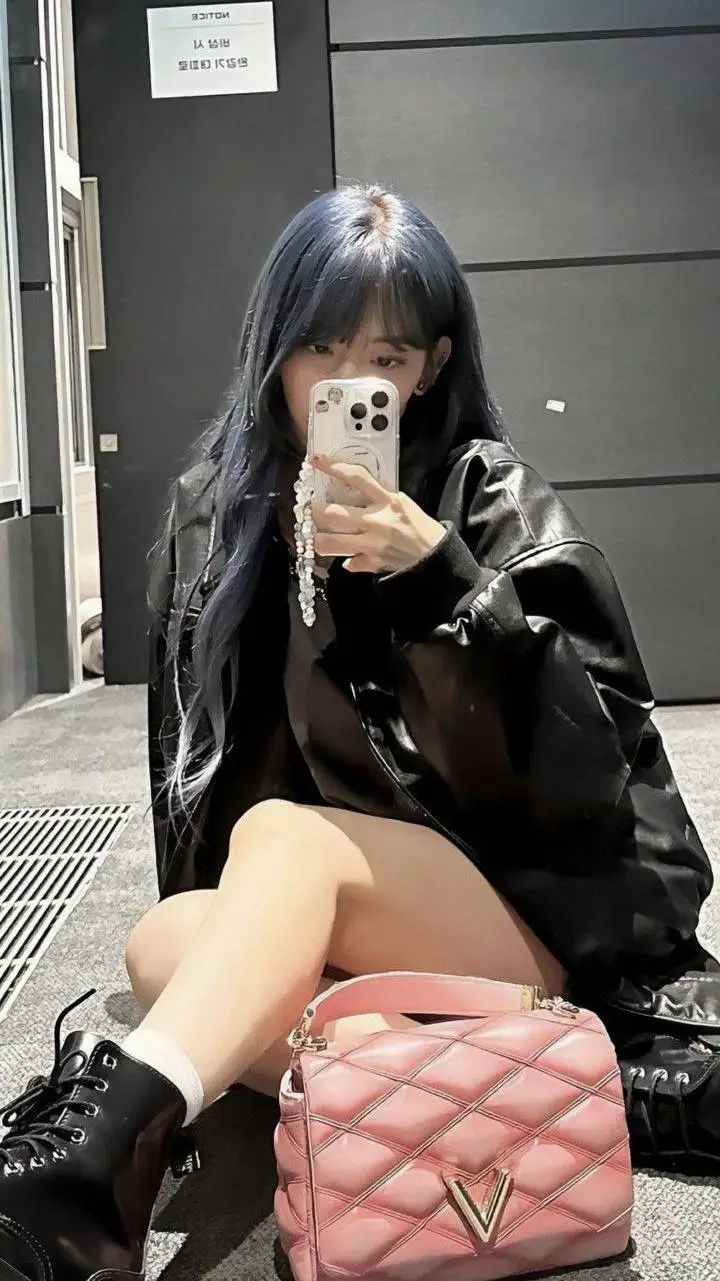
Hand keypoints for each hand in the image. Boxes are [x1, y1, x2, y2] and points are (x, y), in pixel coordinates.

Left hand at [311, 456, 445, 574]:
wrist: (435, 556)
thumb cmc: (420, 526)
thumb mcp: (402, 504)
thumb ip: (378, 497)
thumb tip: (354, 489)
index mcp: (387, 501)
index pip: (356, 478)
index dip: (333, 467)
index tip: (316, 461)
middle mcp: (376, 521)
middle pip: (333, 513)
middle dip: (318, 512)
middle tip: (314, 511)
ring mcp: (372, 544)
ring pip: (330, 542)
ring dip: (321, 540)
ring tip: (321, 537)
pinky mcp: (372, 563)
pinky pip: (348, 563)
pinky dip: (346, 560)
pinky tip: (348, 556)